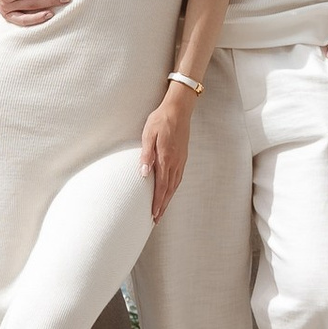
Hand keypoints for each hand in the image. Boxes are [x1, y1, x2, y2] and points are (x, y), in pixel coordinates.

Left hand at [138, 85, 194, 221]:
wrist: (179, 109)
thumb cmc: (161, 120)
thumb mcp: (149, 134)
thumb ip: (146, 155)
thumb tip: (144, 174)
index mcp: (166, 158)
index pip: (161, 186)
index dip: (157, 202)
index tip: (153, 214)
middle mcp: (175, 162)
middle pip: (169, 190)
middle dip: (163, 205)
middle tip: (156, 219)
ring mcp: (181, 160)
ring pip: (175, 185)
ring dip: (168, 199)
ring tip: (162, 210)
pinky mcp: (183, 157)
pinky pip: (178, 178)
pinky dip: (173, 188)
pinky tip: (170, 191)